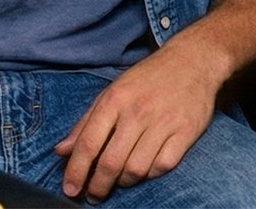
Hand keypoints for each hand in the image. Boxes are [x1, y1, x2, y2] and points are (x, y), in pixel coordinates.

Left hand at [54, 40, 221, 201]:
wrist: (193, 60)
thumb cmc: (148, 78)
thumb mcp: (112, 91)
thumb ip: (86, 122)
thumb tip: (61, 150)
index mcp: (115, 99)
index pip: (88, 143)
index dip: (76, 171)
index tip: (70, 189)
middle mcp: (138, 111)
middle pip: (111, 162)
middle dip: (98, 186)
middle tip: (94, 195)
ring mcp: (164, 122)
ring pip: (136, 169)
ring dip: (124, 182)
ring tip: (120, 181)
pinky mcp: (186, 131)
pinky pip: (163, 166)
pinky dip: (150, 174)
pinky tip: (145, 169)